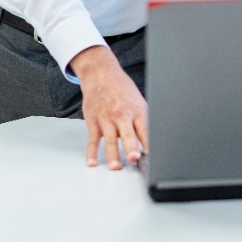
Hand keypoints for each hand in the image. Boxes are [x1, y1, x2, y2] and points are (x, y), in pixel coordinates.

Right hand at [70, 45, 147, 169]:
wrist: (101, 74)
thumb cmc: (122, 89)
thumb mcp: (138, 102)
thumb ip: (143, 122)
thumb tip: (150, 143)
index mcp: (136, 111)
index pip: (144, 129)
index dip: (148, 142)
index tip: (151, 155)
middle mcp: (122, 115)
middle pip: (127, 133)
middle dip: (130, 146)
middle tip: (134, 158)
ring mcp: (106, 118)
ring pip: (110, 139)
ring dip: (112, 153)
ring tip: (116, 166)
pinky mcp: (93, 121)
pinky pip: (92, 139)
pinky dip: (91, 152)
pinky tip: (92, 162)